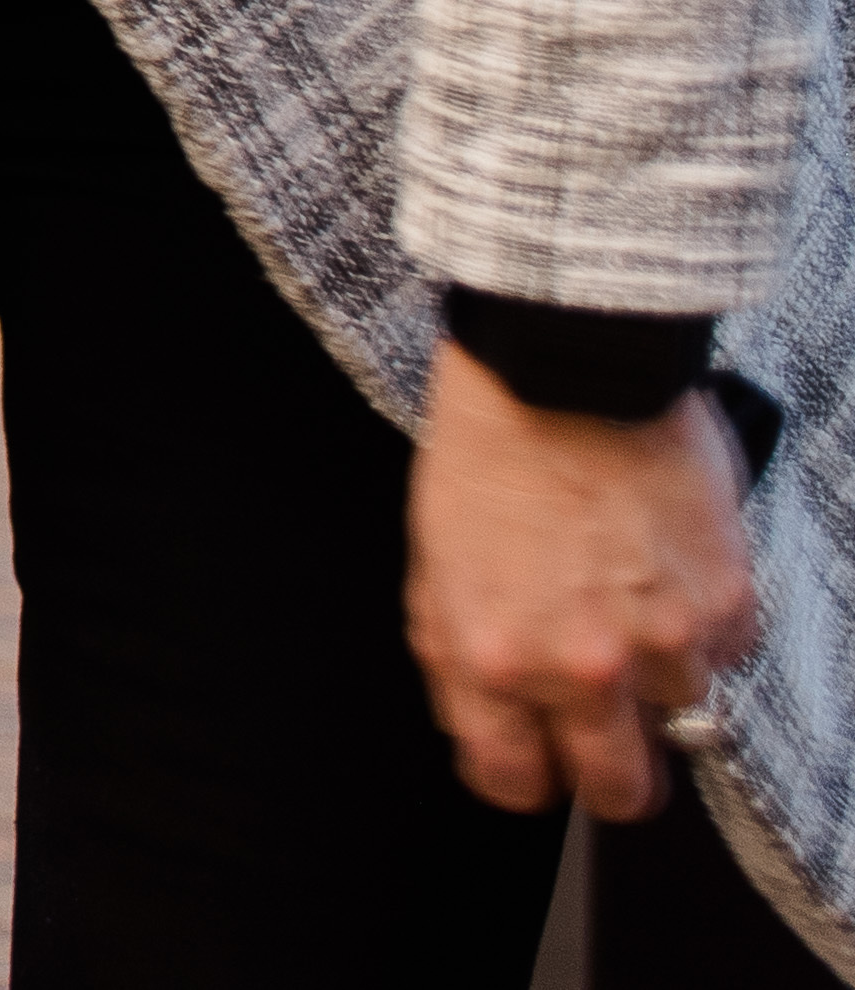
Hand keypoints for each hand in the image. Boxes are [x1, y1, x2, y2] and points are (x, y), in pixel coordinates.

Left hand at [407, 338, 760, 818]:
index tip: (530, 763)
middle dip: (608, 776)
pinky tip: (664, 569)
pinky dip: (701, 629)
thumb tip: (488, 722)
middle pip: (618, 789)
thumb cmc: (488, 453)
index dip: (521, 776)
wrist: (563, 372)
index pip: (512, 782)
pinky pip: (723, 657)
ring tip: (626, 602)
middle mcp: (580, 666)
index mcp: (492, 660)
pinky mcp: (727, 608)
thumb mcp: (434, 563)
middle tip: (601, 737)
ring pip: (679, 718)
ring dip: (656, 678)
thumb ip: (459, 655)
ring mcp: (663, 643)